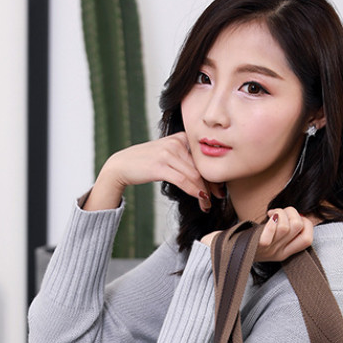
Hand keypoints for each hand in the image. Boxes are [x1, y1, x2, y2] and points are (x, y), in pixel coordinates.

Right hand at [84, 133, 214, 211]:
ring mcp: (168, 153)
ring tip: (207, 204)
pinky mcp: (161, 165)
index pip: (203, 158)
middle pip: (201, 166)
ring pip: (195, 175)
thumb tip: (205, 176)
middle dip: (212, 185)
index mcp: (182, 137)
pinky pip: (184, 180)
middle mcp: (177, 142)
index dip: (214, 174)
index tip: (221, 188)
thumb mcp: (169, 156)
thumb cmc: (146, 163)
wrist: (122, 165)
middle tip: (219, 198)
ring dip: (204, 193)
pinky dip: (194, 192)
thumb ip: (186, 161)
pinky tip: (201, 200)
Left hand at [198, 207, 314, 261]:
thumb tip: (297, 214)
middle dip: (291, 212)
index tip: (290, 218)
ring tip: (270, 214)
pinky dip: (271, 221)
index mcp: (283, 252)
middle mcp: (277, 253)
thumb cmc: (242, 242)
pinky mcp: (256, 246)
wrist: (219, 253)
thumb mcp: (267, 238)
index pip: (308, 239)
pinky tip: (266, 217)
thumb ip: (281, 230)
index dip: (306, 223)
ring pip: (288, 226)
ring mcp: (267, 250)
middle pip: (299, 227)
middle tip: (277, 213)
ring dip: (281, 212)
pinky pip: (271, 234)